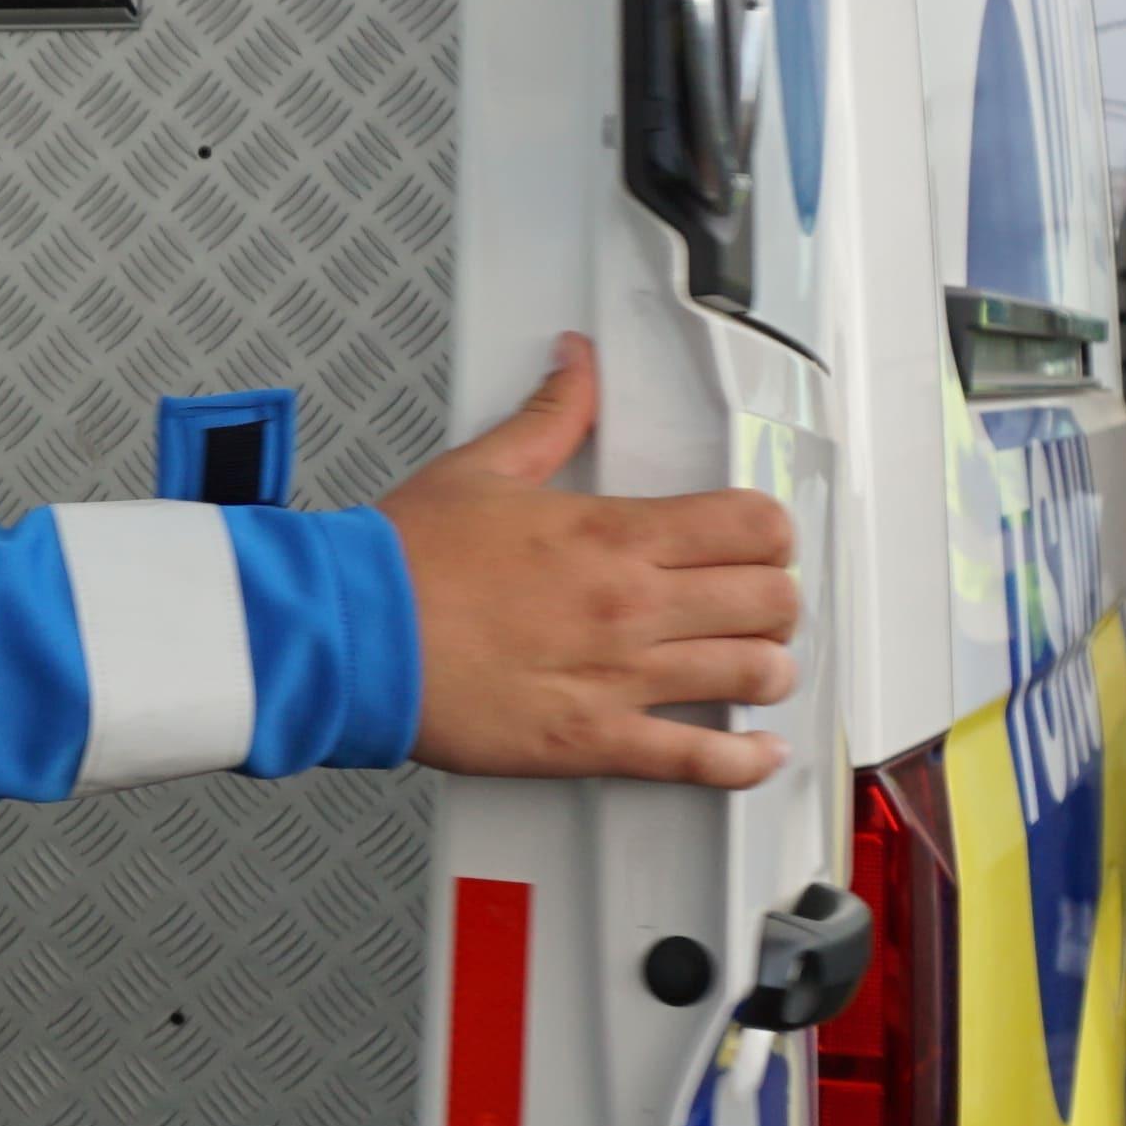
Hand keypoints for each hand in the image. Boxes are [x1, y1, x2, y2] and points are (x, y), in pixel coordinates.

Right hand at [378, 337, 802, 786]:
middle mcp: (632, 606)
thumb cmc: (403, 561)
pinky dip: (744, 761)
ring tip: (755, 668)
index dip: (771, 532)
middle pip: (772, 601)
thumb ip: (550, 416)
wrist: (349, 635)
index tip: (755, 541)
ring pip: (754, 675)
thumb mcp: (481, 468)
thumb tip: (576, 364)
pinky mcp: (594, 741)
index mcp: (613, 534)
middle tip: (755, 603)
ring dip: (768, 670)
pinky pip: (699, 760)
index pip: (753, 524)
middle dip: (776, 600)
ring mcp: (620, 678)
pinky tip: (757, 752)